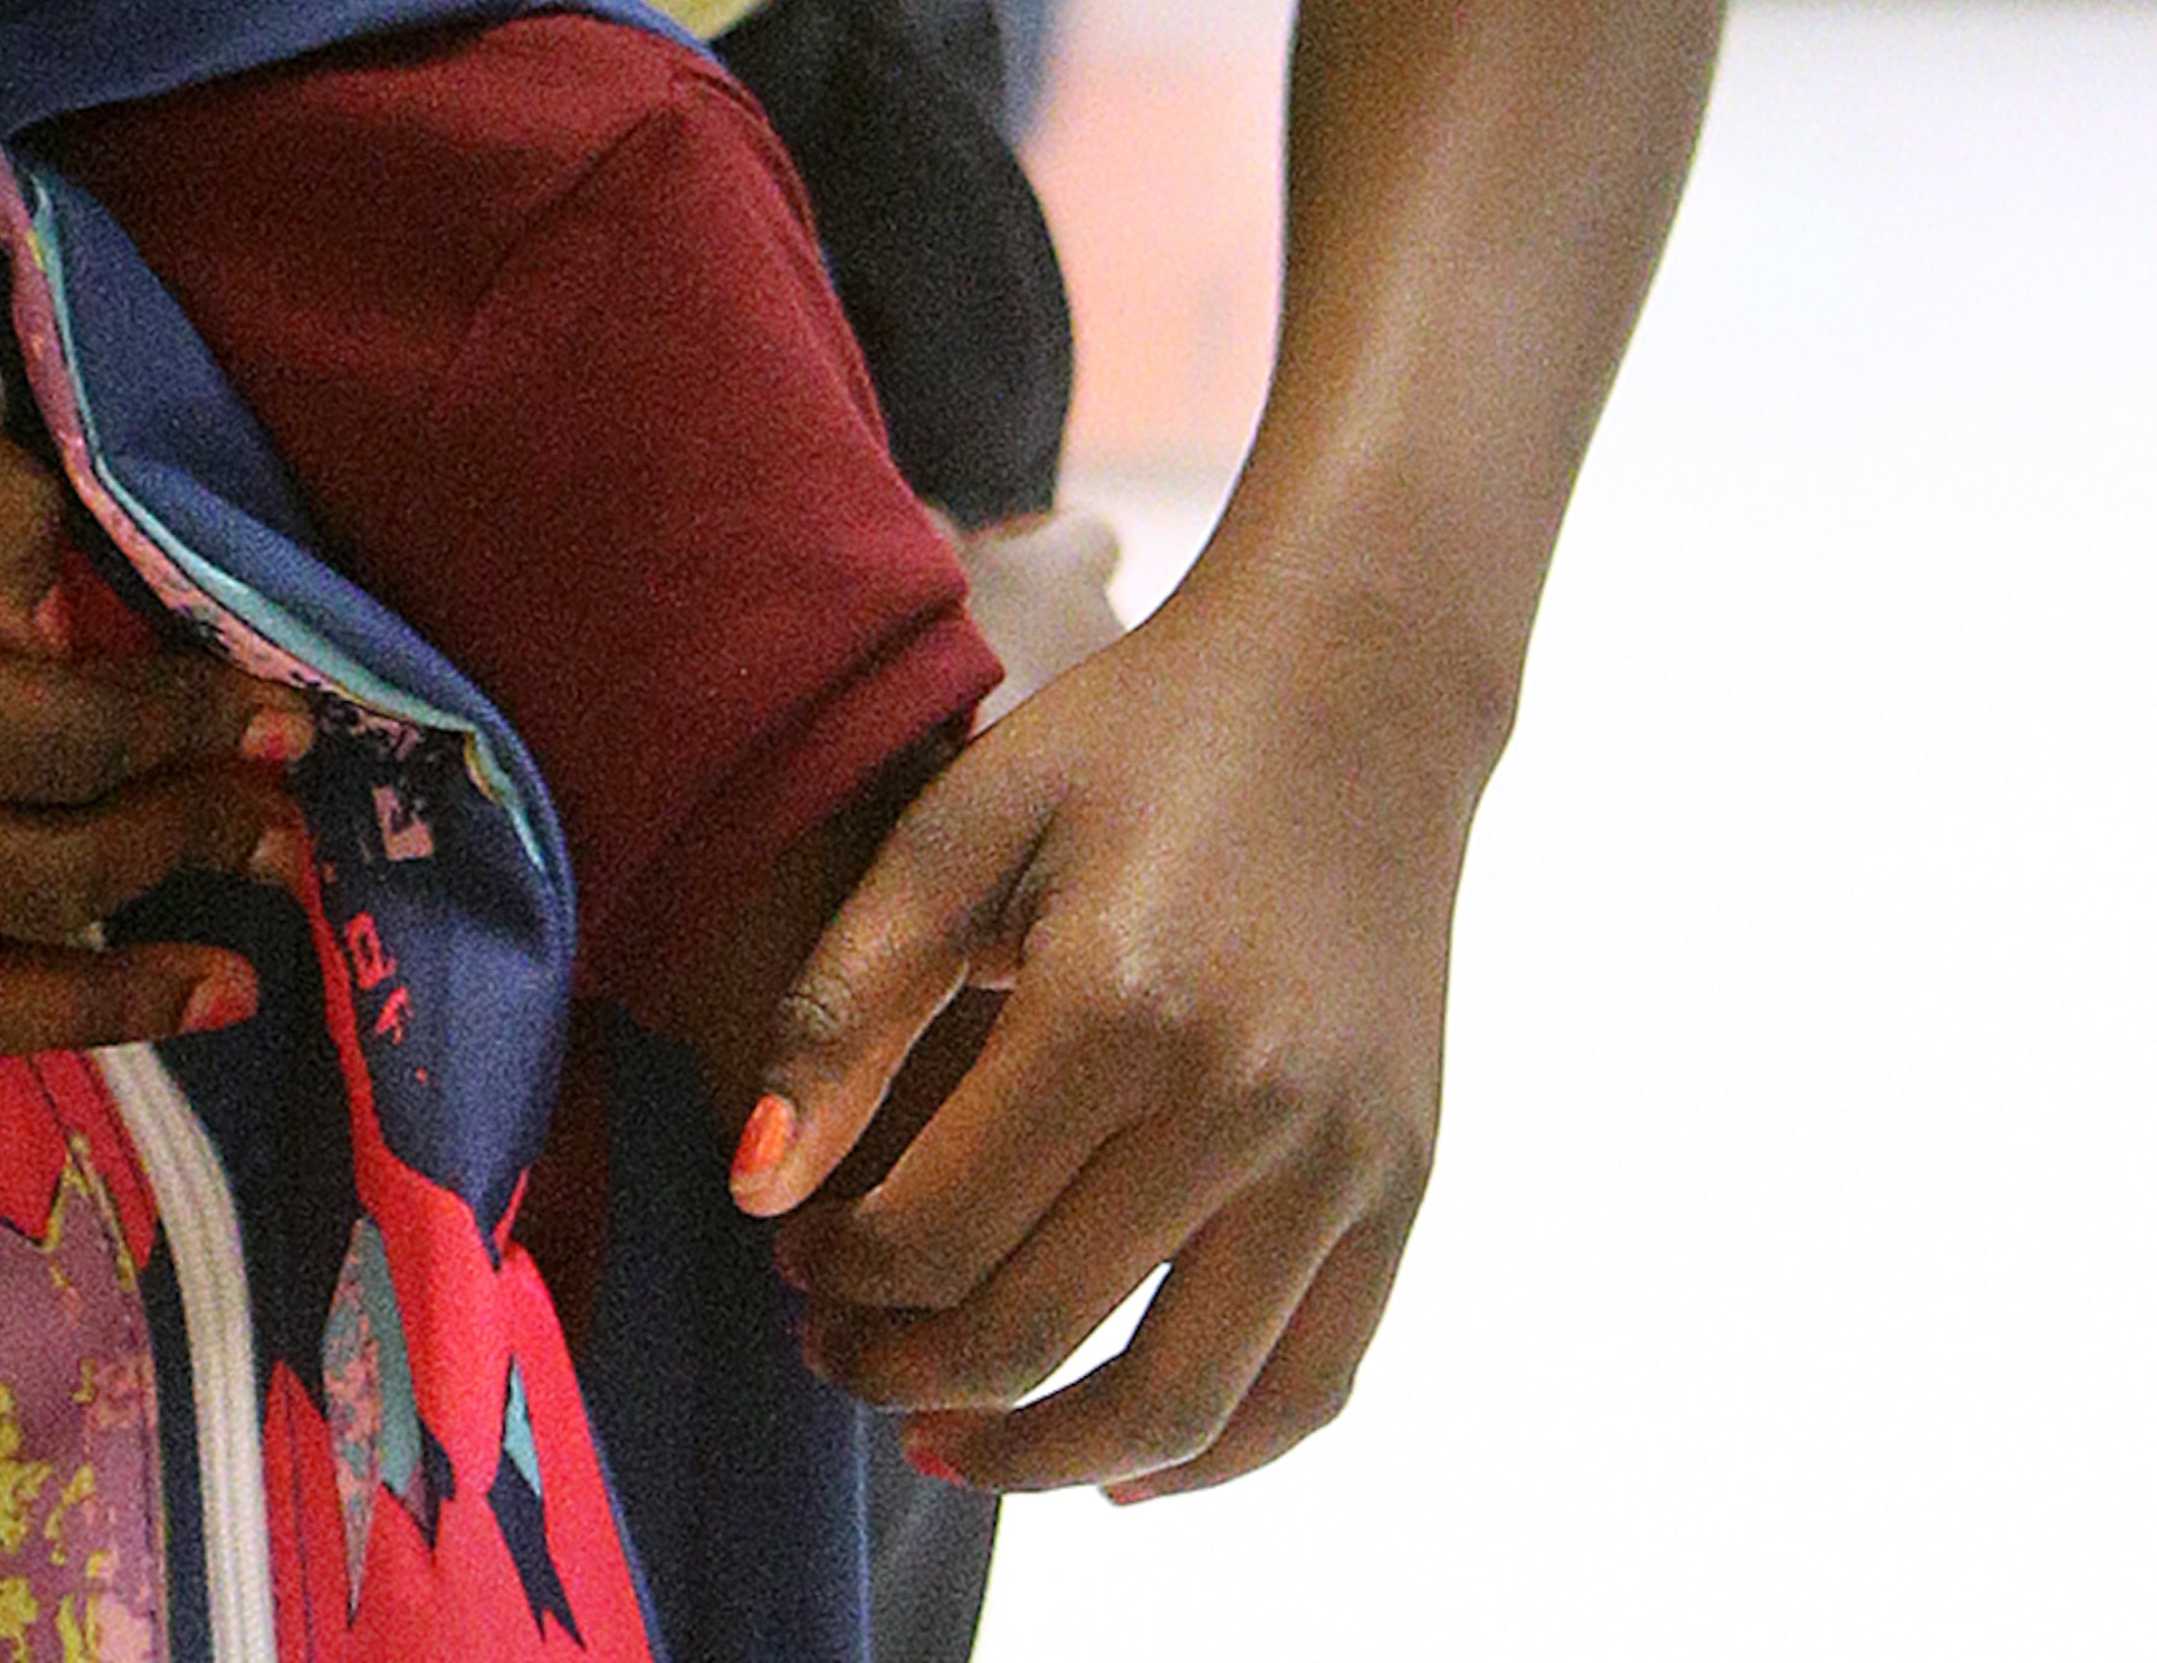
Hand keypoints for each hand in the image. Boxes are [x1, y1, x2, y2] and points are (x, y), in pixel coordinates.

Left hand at [729, 555, 1491, 1502]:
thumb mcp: (965, 825)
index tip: (794, 1253)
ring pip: (1178, 1407)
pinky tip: (1111, 1464)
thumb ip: (848, 1004)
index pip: (939, 1232)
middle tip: (834, 1348)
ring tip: (943, 1439)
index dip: (842, 1273)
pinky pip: (1309, 1389)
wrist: (1350, 693)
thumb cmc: (1130, 744)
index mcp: (1117, 1003)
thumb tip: (752, 1193)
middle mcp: (1244, 1103)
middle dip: (906, 1371)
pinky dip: (1210, 1458)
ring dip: (1037, 1455)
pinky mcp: (1405, 1184)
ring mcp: (1341, 1158)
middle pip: (1039, 1330)